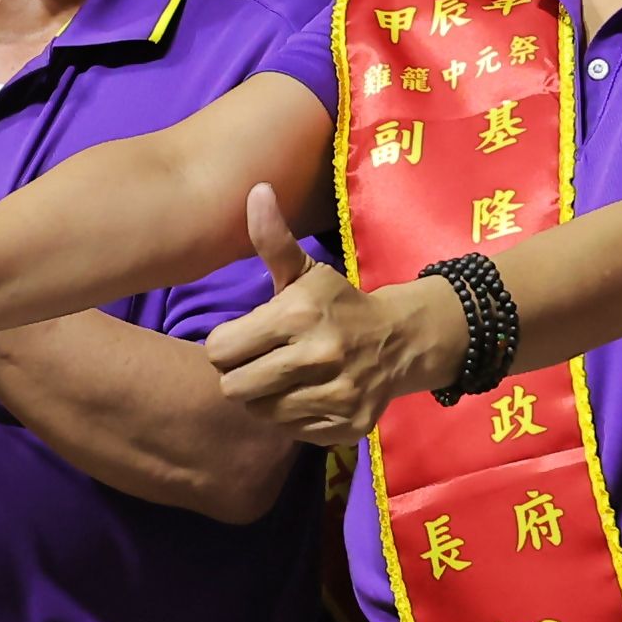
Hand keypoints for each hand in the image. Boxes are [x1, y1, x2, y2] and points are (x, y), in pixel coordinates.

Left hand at [204, 186, 450, 444]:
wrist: (401, 340)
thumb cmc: (339, 304)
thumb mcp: (304, 272)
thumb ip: (272, 239)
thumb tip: (256, 190)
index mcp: (297, 314)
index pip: (219, 350)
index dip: (225, 346)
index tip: (244, 339)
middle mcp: (317, 356)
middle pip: (234, 388)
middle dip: (240, 375)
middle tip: (259, 363)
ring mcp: (335, 395)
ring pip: (260, 413)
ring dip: (265, 398)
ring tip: (284, 379)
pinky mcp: (346, 425)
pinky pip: (291, 431)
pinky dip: (293, 417)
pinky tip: (308, 394)